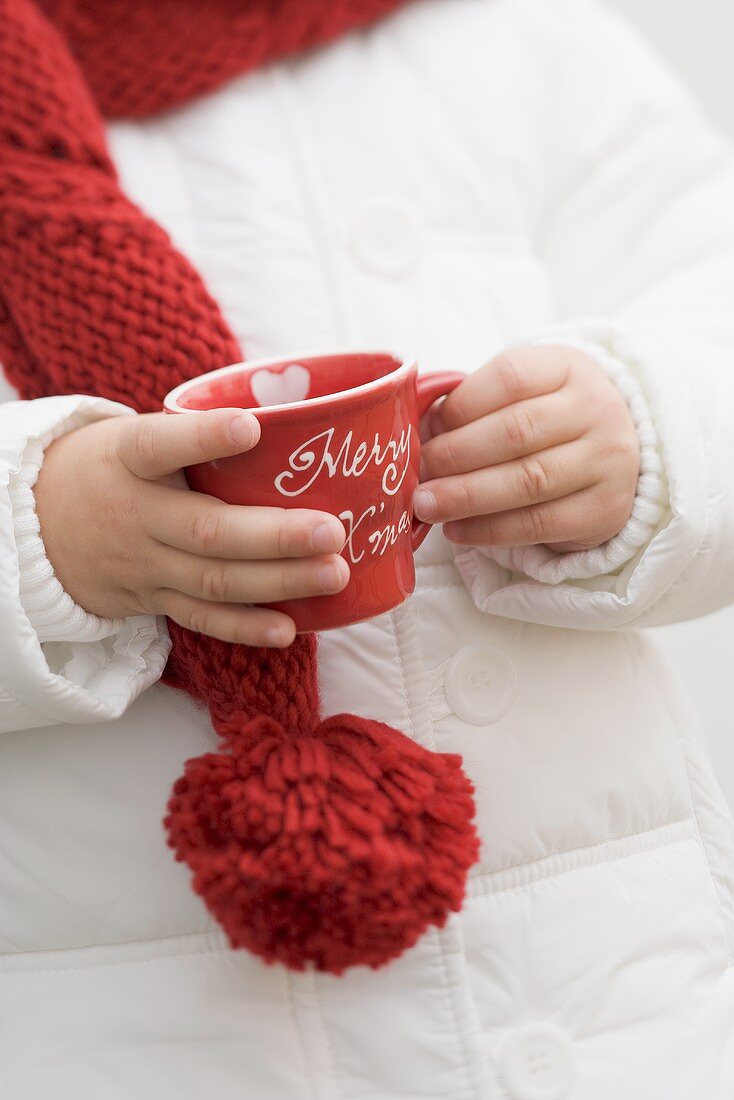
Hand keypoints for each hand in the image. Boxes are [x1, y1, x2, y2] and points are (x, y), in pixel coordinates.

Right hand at [34, 409, 348, 645]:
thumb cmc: (110, 467)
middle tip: (332, 531)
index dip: (203, 438)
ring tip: (334, 573)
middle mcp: (135, 515)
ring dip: (278, 581)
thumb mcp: (131, 436)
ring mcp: (144, 565)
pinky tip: (290, 627)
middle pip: (207, 531)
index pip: (159, 446)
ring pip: (214, 579)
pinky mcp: (150, 600)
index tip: (250, 427)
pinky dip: (245, 626)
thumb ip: (192, 433)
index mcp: (127, 459)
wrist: (34, 526)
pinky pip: (200, 618)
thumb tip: (293, 418)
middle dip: (275, 535)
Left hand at [414, 344, 639, 551]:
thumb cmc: (548, 422)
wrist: (615, 457)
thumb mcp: (521, 396)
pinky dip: (491, 530)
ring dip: (467, 496)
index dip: (460, 407)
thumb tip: (420, 435)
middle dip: (455, 456)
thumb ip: (475, 407)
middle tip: (417, 475)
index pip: (510, 378)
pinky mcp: (606, 509)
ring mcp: (608, 460)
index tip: (425, 431)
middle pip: (517, 432)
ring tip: (427, 505)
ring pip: (528, 480)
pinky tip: (457, 530)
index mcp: (568, 368)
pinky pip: (540, 523)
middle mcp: (596, 409)